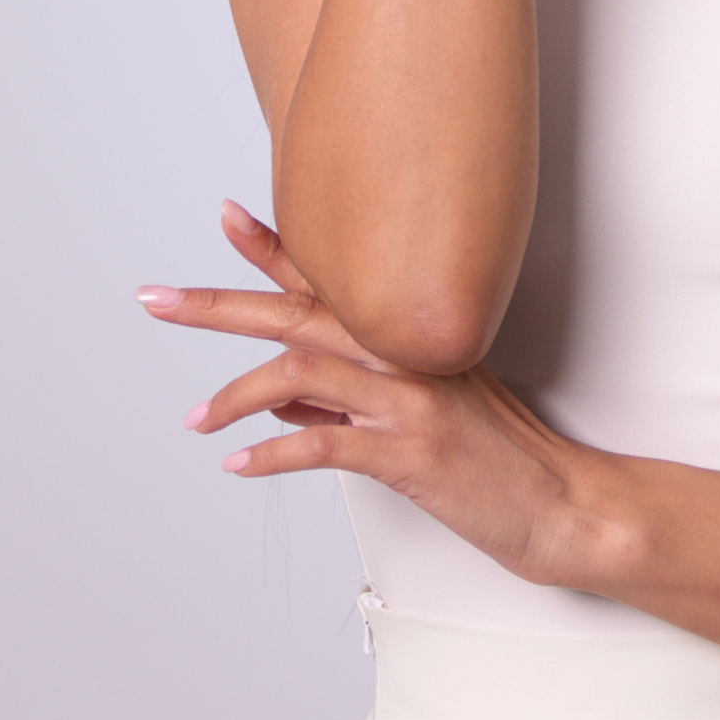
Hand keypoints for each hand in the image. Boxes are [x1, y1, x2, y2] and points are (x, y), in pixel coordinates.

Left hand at [138, 201, 619, 589]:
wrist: (563, 504)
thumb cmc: (496, 462)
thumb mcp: (422, 416)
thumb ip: (346, 400)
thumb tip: (277, 402)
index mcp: (408, 338)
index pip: (327, 280)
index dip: (272, 247)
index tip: (225, 215)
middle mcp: (404, 356)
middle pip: (294, 314)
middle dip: (217, 305)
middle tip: (156, 299)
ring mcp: (408, 400)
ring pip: (298, 375)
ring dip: (233, 396)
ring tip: (194, 420)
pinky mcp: (410, 453)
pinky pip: (323, 444)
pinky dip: (271, 455)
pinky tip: (238, 466)